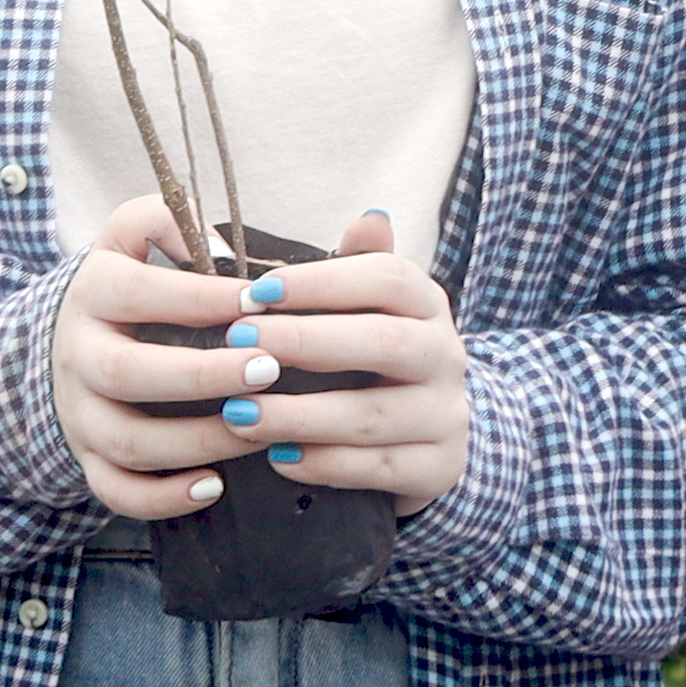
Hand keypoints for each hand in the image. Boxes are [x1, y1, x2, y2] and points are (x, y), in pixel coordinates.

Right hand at [50, 197, 276, 524]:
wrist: (68, 340)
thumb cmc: (130, 285)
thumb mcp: (131, 238)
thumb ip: (168, 221)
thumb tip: (217, 244)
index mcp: (93, 293)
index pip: (136, 292)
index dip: (196, 297)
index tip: (258, 300)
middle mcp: (78, 355)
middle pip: (126, 374)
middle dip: (201, 376)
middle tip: (269, 369)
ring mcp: (80, 413)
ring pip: (127, 441)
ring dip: (195, 442)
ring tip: (257, 429)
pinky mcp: (89, 458)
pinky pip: (116, 490)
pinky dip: (162, 498)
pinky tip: (213, 487)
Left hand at [234, 214, 468, 511]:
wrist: (434, 432)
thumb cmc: (379, 359)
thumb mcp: (376, 310)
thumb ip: (361, 269)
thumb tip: (371, 217)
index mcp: (428, 305)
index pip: (387, 278)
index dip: (322, 281)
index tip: (256, 292)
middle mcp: (447, 355)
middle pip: (384, 341)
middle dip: (306, 341)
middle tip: (239, 341)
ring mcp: (447, 415)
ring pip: (373, 414)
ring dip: (300, 414)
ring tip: (238, 412)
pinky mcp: (440, 467)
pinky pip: (378, 469)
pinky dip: (324, 464)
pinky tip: (277, 456)